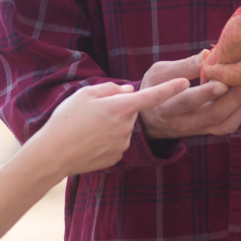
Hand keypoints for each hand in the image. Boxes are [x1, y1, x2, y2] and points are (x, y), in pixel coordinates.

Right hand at [29, 79, 189, 177]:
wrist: (53, 154)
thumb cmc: (66, 120)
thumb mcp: (84, 94)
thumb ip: (110, 89)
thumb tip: (128, 91)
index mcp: (120, 107)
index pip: (152, 96)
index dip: (170, 88)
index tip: (186, 83)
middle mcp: (126, 127)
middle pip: (130, 112)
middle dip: (118, 110)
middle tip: (93, 113)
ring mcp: (122, 144)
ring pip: (123, 128)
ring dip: (111, 126)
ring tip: (87, 129)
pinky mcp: (117, 157)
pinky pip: (117, 143)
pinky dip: (106, 140)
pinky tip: (89, 142)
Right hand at [136, 52, 240, 139]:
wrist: (150, 120)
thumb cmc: (155, 88)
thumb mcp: (159, 73)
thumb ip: (182, 66)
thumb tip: (207, 54)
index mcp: (165, 107)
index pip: (184, 102)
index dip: (203, 94)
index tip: (221, 82)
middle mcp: (182, 122)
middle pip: (211, 114)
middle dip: (234, 97)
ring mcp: (197, 129)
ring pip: (223, 123)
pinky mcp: (207, 131)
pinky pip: (228, 126)